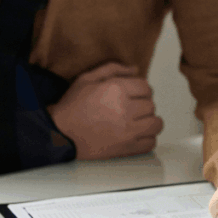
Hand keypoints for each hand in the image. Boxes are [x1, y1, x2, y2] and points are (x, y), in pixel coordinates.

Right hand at [47, 62, 163, 159]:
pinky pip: (151, 143)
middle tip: (130, 108)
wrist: (61, 133)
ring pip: (156, 124)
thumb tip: (136, 69)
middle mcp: (125, 109)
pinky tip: (136, 135)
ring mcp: (128, 131)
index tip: (133, 95)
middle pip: (151, 105)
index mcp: (117, 89)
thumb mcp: (87, 78)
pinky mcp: (127, 148)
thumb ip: (113, 69)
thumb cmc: (73, 106)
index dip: (140, 90)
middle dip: (143, 105)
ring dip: (149, 121)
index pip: (146, 87)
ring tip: (137, 121)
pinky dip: (147, 139)